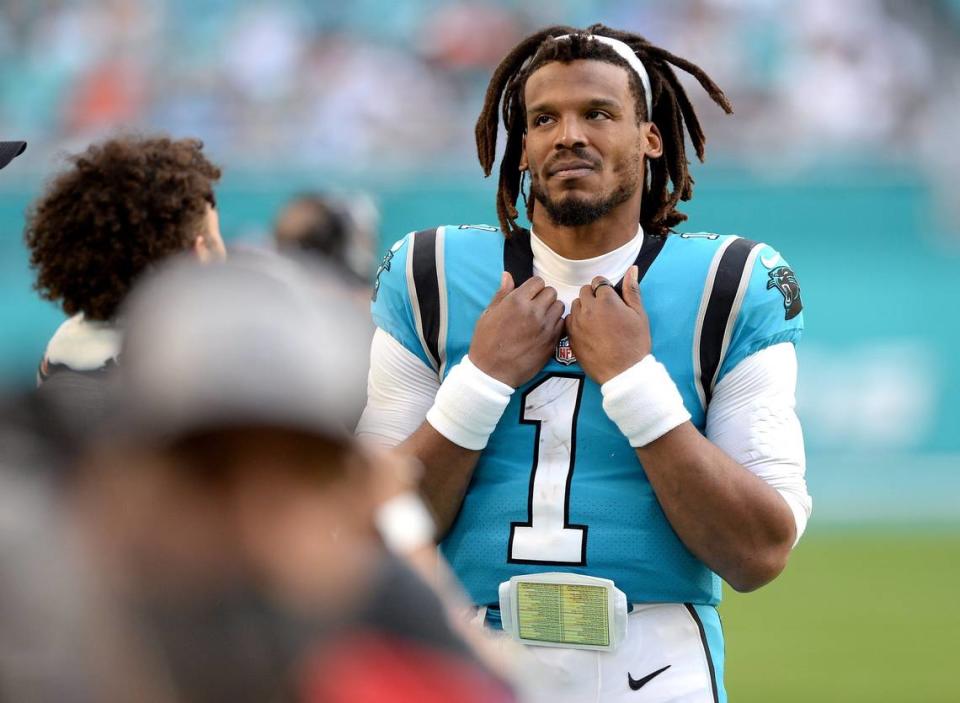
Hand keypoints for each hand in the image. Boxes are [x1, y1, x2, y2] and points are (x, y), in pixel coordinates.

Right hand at [469, 273, 563, 387]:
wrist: (492, 372)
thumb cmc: (486, 342)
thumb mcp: (488, 314)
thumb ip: (502, 294)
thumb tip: (508, 276)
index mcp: (517, 301)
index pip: (538, 282)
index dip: (533, 287)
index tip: (528, 295)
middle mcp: (534, 312)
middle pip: (551, 292)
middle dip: (544, 297)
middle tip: (534, 306)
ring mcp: (545, 327)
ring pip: (559, 307)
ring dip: (551, 310)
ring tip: (540, 318)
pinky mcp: (552, 342)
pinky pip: (562, 324)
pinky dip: (555, 324)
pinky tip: (544, 330)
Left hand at [566, 265, 651, 384]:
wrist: (623, 373)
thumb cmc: (635, 343)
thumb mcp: (639, 314)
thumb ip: (632, 289)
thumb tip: (632, 268)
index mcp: (606, 300)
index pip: (599, 282)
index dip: (606, 289)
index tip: (611, 299)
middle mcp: (588, 308)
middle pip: (585, 291)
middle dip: (594, 296)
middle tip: (605, 310)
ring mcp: (577, 323)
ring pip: (575, 305)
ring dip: (584, 308)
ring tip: (596, 321)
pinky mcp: (570, 336)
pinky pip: (569, 320)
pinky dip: (576, 321)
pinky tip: (587, 330)